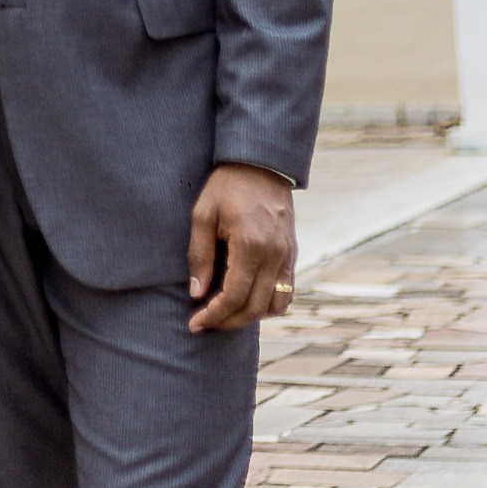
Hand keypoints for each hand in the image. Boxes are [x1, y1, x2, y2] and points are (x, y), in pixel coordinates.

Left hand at [186, 162, 296, 332]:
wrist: (260, 163)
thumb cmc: (226, 186)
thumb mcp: (203, 214)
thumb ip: (200, 256)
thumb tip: (196, 294)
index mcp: (251, 245)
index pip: (234, 297)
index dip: (213, 315)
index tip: (195, 323)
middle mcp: (274, 255)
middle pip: (254, 308)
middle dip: (228, 322)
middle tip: (206, 324)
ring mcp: (287, 256)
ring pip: (276, 305)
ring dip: (250, 316)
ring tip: (225, 313)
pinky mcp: (292, 253)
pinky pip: (286, 291)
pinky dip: (269, 304)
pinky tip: (247, 299)